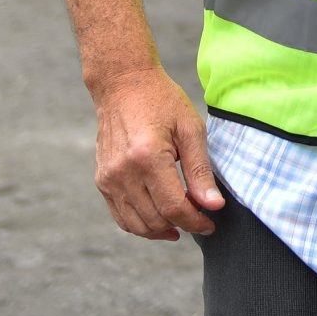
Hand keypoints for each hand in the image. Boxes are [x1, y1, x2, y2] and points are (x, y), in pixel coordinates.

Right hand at [90, 67, 223, 241]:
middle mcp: (123, 172)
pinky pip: (120, 215)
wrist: (123, 85)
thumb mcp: (191, 129)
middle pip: (154, 218)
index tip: (211, 224)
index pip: (173, 207)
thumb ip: (200, 170)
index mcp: (147, 158)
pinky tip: (160, 219)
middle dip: (181, 225)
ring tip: (182, 223)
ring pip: (135, 223)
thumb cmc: (162, 102)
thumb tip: (214, 205)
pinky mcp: (102, 180)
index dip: (195, 221)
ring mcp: (108, 178)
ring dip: (160, 230)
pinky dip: (141, 224)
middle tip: (201, 219)